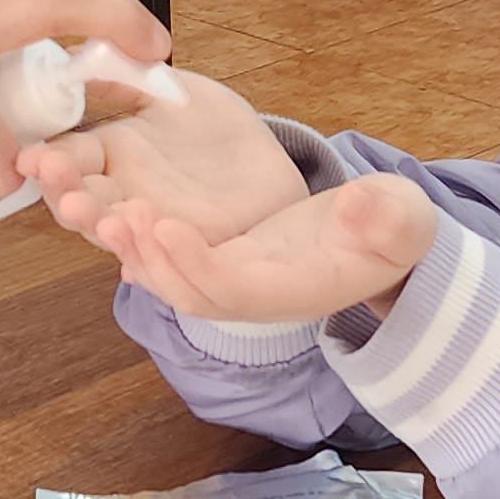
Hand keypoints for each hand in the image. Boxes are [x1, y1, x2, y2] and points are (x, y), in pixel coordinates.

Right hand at [20, 68, 307, 250]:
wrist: (272, 174)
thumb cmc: (222, 136)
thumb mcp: (174, 91)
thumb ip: (127, 77)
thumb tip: (76, 55)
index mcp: (112, 157)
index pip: (68, 162)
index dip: (46, 161)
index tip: (30, 155)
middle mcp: (123, 197)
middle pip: (79, 204)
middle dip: (63, 192)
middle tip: (54, 174)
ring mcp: (152, 228)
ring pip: (113, 237)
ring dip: (97, 225)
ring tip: (91, 210)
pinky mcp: (190, 252)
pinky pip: (163, 262)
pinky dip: (147, 253)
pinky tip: (138, 239)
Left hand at [92, 173, 440, 325]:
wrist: (381, 243)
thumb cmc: (393, 231)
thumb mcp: (402, 221)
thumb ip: (386, 217)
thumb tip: (359, 205)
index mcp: (294, 289)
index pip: (233, 288)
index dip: (196, 262)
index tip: (163, 223)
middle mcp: (255, 293)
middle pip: (188, 291)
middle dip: (149, 258)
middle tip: (114, 213)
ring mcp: (234, 277)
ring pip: (170, 277)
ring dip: (131, 248)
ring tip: (97, 208)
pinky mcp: (221, 256)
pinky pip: (169, 257)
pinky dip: (137, 239)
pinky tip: (108, 209)